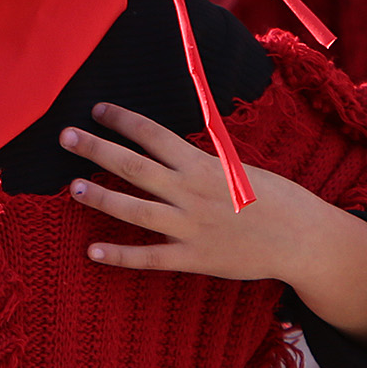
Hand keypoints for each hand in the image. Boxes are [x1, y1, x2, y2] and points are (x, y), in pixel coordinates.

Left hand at [60, 101, 366, 348]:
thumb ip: (204, 157)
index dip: (122, 120)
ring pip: (135, 210)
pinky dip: (119, 254)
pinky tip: (91, 249)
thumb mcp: (239, 167)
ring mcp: (191, 226)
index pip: (154, 134)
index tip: (97, 109)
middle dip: (97, 148)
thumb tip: (172, 141)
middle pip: (134, 166)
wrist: (301, 239)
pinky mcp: (194, 258)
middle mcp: (191, 192)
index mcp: (203, 164)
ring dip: (101, 198)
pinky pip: (149, 256)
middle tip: (65, 135)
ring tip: (72, 188)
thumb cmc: (273, 197)